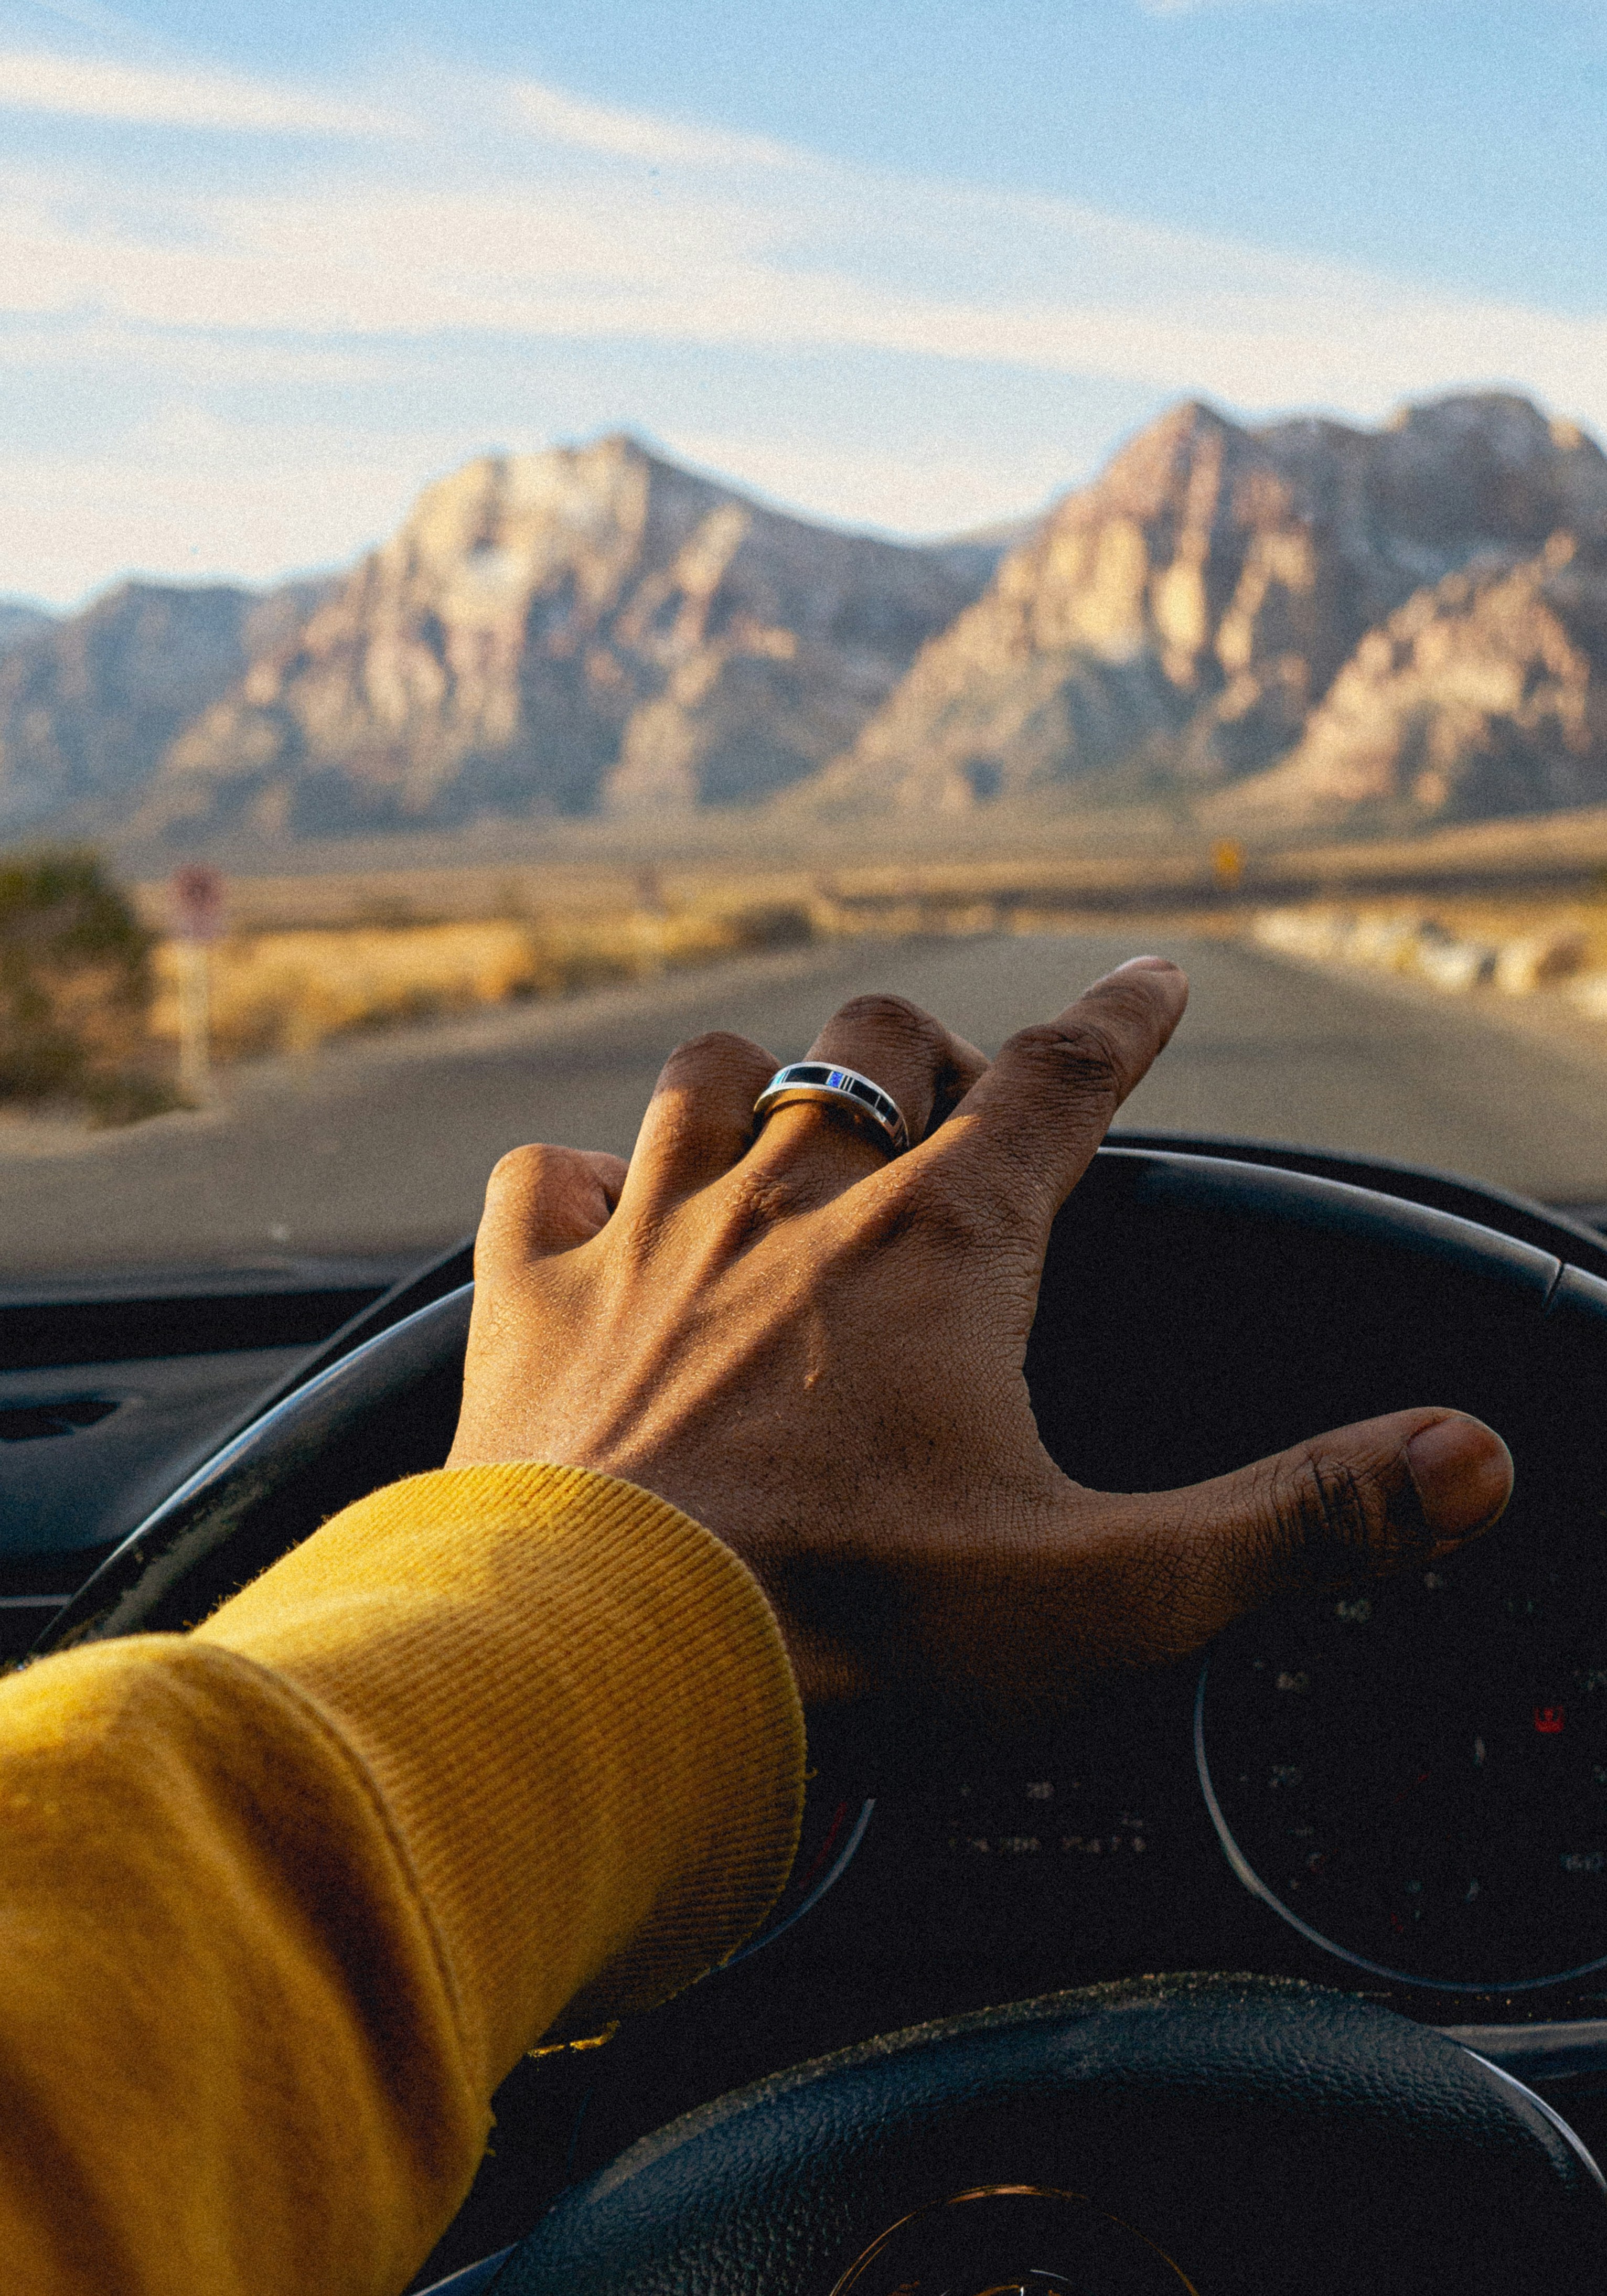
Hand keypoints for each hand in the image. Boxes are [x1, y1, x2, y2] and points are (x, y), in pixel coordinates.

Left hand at [448, 961, 1512, 1718]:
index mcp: (940, 1247)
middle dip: (926, 1049)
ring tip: (782, 1127)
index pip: (1061, 1078)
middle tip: (954, 1096)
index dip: (1121, 1020)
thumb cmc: (855, 1632)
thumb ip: (1302, 1518)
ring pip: (705, 1075)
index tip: (1151, 980)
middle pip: (871, 1045)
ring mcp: (647, 1236)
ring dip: (754, 1081)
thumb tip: (1464, 1465)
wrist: (609, 1675)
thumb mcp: (1116, 1591)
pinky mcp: (530, 1301)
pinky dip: (573, 1179)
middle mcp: (789, 1204)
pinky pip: (540, 1178)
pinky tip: (593, 1206)